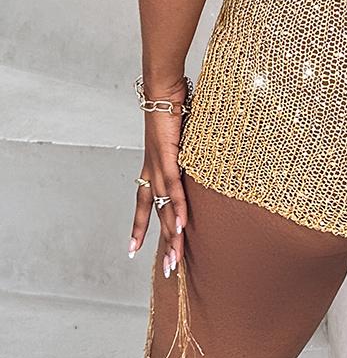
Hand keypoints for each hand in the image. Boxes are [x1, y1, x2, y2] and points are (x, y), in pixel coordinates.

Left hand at [128, 79, 188, 276]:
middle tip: (167, 270)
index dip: (140, 225)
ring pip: (163, 207)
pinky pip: (173, 188)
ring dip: (170, 234)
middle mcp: (151, 169)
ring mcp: (158, 164)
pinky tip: (179, 226)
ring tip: (176, 259)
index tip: (134, 249)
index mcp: (153, 164)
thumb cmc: (174, 103)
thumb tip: (202, 154)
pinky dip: (176, 207)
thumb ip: (188, 149)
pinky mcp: (167, 156)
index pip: (144, 201)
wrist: (163, 86)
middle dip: (160, 242)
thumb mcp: (183, 134)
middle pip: (154, 212)